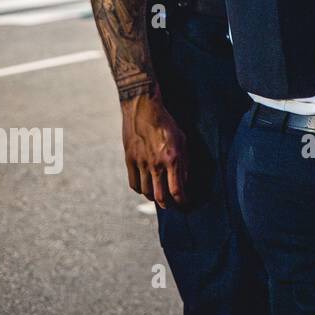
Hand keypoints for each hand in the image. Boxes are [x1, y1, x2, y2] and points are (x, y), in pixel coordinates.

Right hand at [121, 90, 186, 207]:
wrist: (143, 110)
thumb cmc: (167, 124)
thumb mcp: (183, 141)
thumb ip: (184, 163)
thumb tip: (184, 182)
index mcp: (172, 158)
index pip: (177, 190)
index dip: (182, 201)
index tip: (185, 204)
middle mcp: (156, 164)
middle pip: (160, 196)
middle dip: (168, 205)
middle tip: (172, 205)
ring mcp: (141, 163)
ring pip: (146, 192)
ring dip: (154, 198)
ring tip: (160, 196)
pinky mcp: (129, 160)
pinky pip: (134, 184)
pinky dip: (140, 190)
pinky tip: (146, 187)